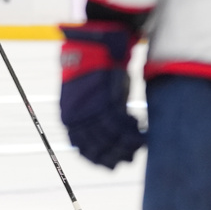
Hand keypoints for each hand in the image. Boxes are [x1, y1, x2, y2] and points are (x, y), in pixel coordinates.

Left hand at [59, 22, 144, 168]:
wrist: (96, 46)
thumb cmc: (91, 69)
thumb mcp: (84, 95)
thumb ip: (88, 116)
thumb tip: (102, 134)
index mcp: (69, 115)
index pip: (81, 146)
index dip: (96, 157)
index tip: (108, 163)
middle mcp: (78, 115)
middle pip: (97, 145)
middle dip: (113, 155)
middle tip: (127, 159)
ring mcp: (93, 109)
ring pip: (112, 137)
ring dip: (126, 146)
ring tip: (136, 148)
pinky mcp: (109, 101)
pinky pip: (124, 125)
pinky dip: (134, 131)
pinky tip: (141, 133)